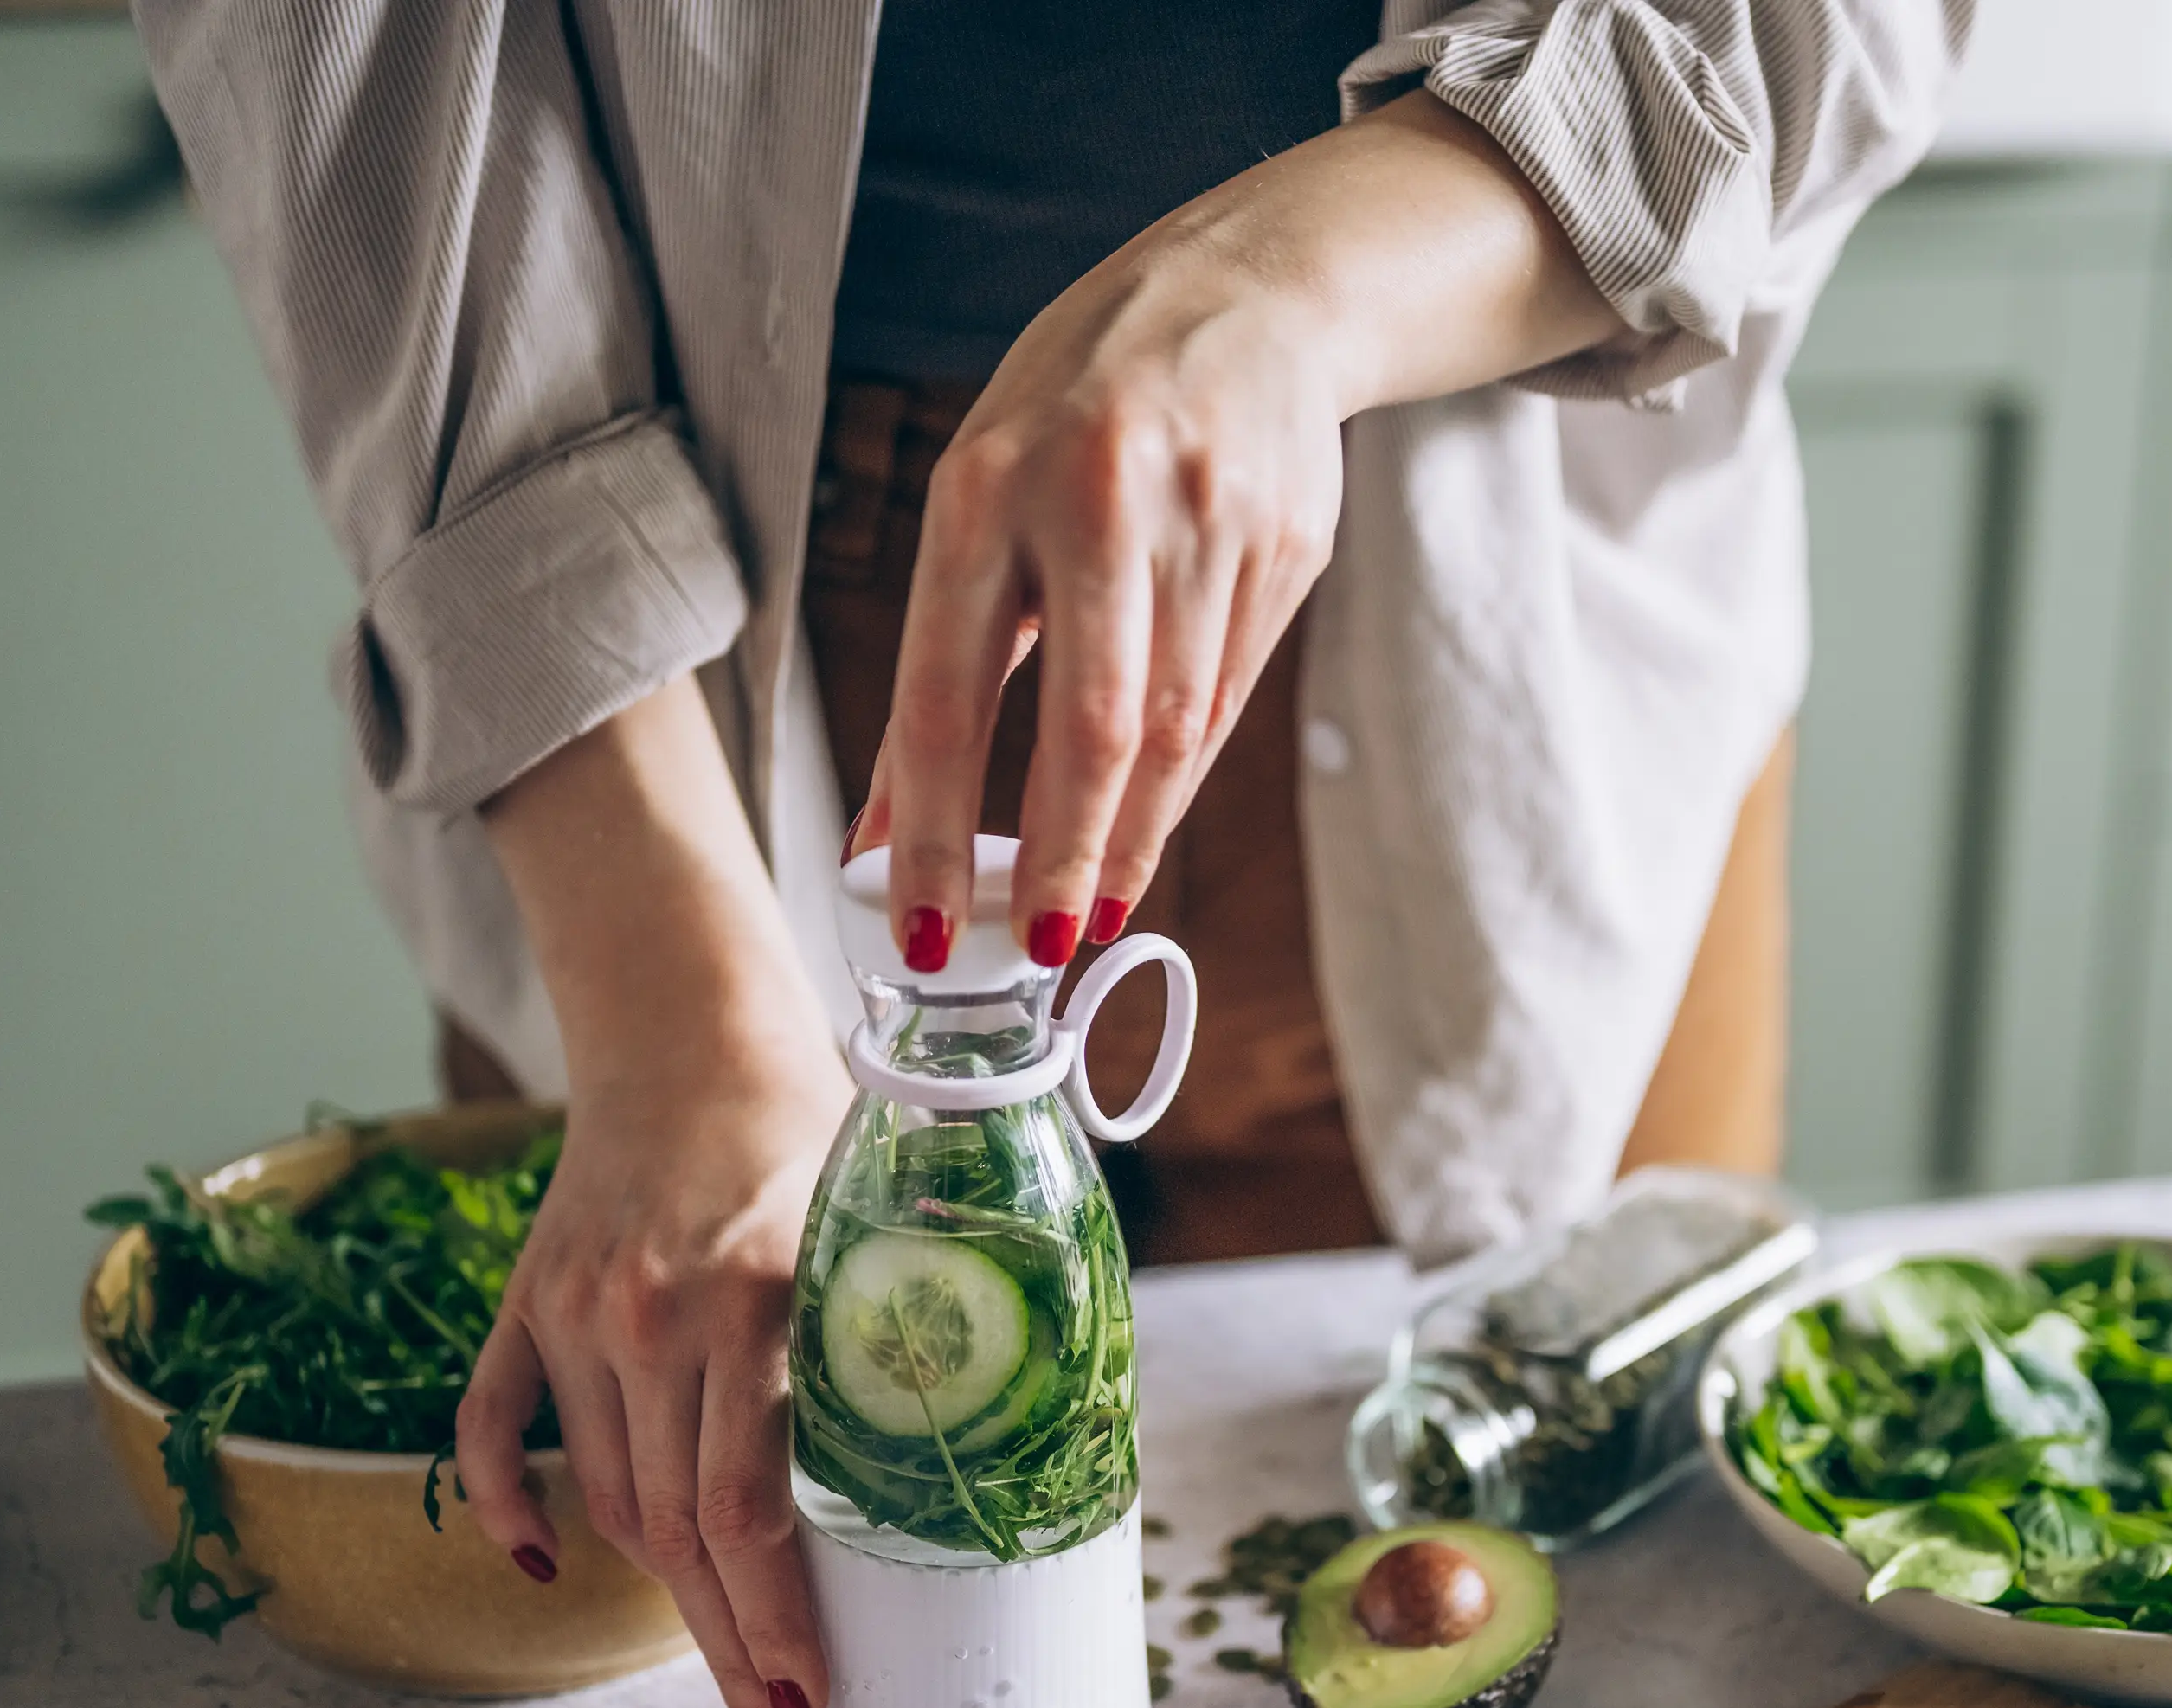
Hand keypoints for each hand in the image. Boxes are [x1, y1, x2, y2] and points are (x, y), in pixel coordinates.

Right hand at [464, 675, 853, 1707]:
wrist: (691, 1025)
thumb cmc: (812, 1125)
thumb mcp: (881, 1221)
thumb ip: (905, 1333)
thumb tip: (980, 1466)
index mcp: (754, 1299)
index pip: (752, 1508)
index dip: (778, 1621)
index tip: (814, 1700)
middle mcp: (651, 1317)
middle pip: (680, 1531)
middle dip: (734, 1649)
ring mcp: (576, 1314)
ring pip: (606, 1495)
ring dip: (662, 1603)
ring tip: (727, 1679)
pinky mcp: (528, 1301)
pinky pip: (491, 1423)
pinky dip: (506, 1502)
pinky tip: (543, 1569)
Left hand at [860, 92, 1622, 967]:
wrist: (1251, 295)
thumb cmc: (1078, 407)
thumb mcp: (981, 493)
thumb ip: (942, 662)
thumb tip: (882, 827)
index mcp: (992, 484)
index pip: (950, 691)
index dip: (930, 824)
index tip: (918, 922)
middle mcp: (1106, 500)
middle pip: (1092, 727)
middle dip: (1061, 857)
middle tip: (1038, 948)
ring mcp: (1213, 524)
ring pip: (1174, 730)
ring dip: (1128, 839)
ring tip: (1089, 912)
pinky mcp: (1288, 549)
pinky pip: (1226, 698)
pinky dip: (1181, 780)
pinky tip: (1146, 825)